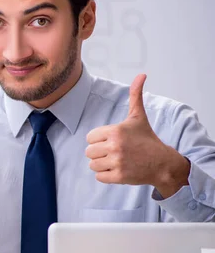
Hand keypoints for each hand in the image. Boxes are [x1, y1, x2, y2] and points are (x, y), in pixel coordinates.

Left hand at [85, 74, 189, 197]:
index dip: (99, 140)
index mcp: (115, 131)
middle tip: (115, 152)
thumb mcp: (138, 117)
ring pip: (93, 165)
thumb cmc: (147, 139)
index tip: (112, 141)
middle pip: (89, 152)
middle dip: (100, 153)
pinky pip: (99, 177)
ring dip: (102, 165)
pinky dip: (106, 175)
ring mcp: (117, 162)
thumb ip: (135, 96)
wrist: (163, 163)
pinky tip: (118, 170)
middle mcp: (115, 146)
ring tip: (117, 161)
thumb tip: (141, 75)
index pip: (90, 138)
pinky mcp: (119, 177)